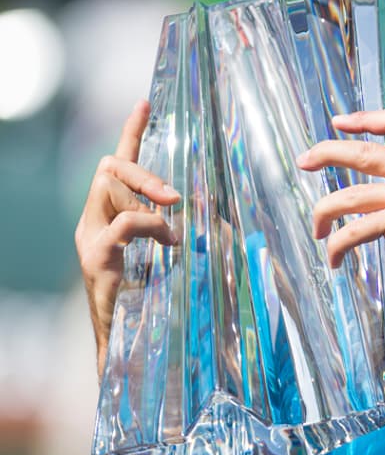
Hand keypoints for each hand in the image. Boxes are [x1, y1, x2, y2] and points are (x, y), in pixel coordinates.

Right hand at [75, 100, 179, 374]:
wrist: (132, 351)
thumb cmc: (159, 302)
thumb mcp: (182, 256)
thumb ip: (195, 229)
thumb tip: (224, 208)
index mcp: (113, 215)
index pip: (118, 163)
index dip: (132, 132)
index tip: (145, 102)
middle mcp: (94, 221)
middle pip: (108, 167)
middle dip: (142, 166)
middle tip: (176, 194)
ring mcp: (89, 238)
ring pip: (108, 186)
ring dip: (148, 192)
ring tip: (175, 215)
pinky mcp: (94, 259)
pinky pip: (122, 224)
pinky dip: (151, 225)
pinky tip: (169, 242)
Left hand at [296, 108, 384, 309]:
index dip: (364, 119)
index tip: (338, 124)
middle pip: (364, 151)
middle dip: (326, 153)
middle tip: (304, 161)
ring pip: (349, 195)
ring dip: (324, 210)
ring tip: (317, 227)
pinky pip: (353, 230)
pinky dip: (337, 245)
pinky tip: (334, 258)